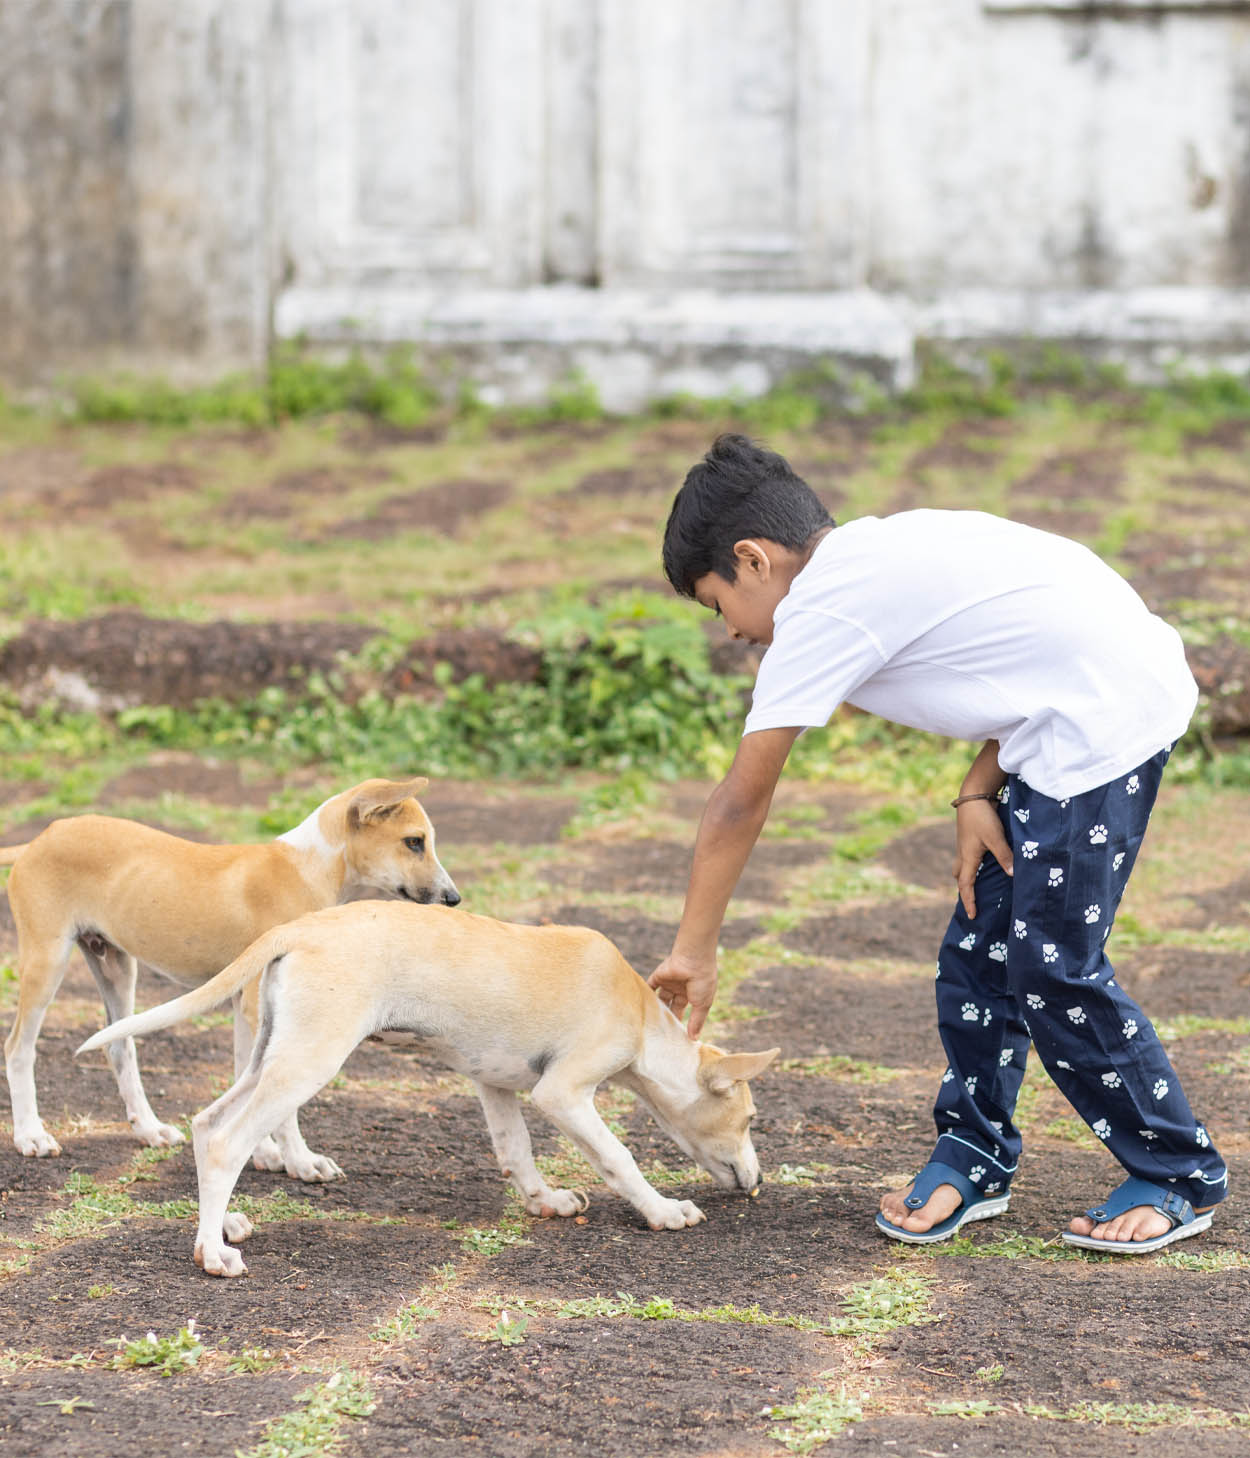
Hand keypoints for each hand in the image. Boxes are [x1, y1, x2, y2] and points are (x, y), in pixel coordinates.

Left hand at [648, 952, 717, 1038]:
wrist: (694, 959)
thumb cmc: (702, 981)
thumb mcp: (702, 1004)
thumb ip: (697, 1021)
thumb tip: (694, 1039)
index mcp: (692, 994)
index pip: (682, 1009)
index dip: (679, 1020)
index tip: (674, 1035)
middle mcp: (679, 988)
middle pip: (670, 1005)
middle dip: (667, 1017)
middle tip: (659, 1032)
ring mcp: (669, 982)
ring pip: (660, 998)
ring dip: (656, 1009)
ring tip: (650, 1024)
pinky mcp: (659, 976)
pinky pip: (650, 987)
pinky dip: (646, 995)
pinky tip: (641, 1008)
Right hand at [952, 798, 1012, 918]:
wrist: (973, 795)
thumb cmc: (982, 817)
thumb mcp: (996, 838)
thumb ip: (1005, 856)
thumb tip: (1013, 875)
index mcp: (968, 857)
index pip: (965, 885)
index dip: (969, 901)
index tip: (972, 916)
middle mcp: (963, 853)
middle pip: (961, 877)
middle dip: (965, 890)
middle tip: (972, 901)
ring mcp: (965, 845)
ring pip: (963, 866)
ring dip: (968, 876)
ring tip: (979, 884)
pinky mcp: (970, 837)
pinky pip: (969, 857)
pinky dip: (974, 865)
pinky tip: (986, 863)